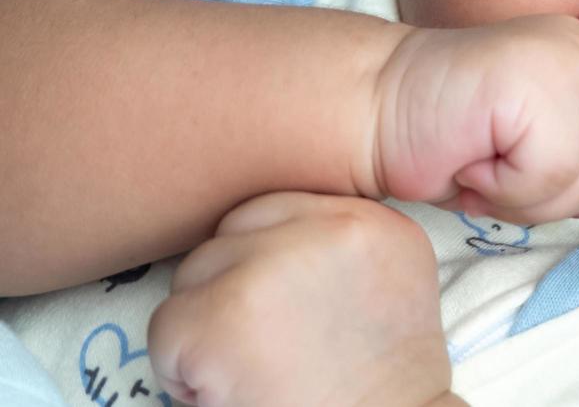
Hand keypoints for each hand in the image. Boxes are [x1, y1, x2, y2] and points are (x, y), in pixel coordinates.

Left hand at [149, 191, 458, 406]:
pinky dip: (180, 369)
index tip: (278, 308)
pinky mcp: (223, 318)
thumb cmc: (384, 383)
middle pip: (232, 234)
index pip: (277, 208)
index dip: (262, 259)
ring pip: (193, 274)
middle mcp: (326, 231)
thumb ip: (344, 243)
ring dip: (206, 325)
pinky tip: (227, 391)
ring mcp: (270, 270)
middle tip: (264, 344)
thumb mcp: (395, 281)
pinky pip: (166, 325)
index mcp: (372, 222)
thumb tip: (278, 232)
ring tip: (249, 369)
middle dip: (231, 287)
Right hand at [370, 14, 578, 224]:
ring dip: (530, 197)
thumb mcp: (540, 149)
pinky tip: (471, 164)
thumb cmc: (446, 143)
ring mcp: (560, 55)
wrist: (367, 112)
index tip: (519, 178)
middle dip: (558, 198)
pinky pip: (553, 166)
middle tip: (496, 183)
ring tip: (483, 172)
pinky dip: (509, 189)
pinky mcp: (530, 76)